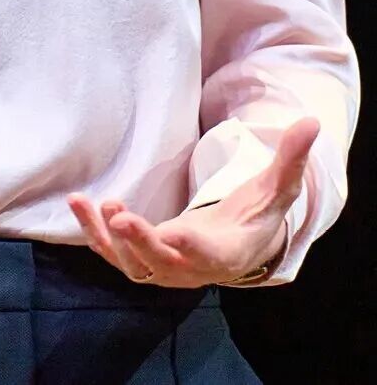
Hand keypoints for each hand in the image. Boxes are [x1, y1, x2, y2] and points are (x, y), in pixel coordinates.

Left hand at [66, 115, 317, 286]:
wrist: (238, 247)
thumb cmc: (257, 213)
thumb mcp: (277, 187)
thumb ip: (289, 158)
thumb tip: (311, 121)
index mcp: (226, 252)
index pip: (208, 255)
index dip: (192, 248)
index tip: (176, 233)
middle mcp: (191, 268)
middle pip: (162, 265)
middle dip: (140, 242)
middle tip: (119, 214)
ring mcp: (163, 268)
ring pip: (130, 264)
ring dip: (107, 238)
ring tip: (88, 204)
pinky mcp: (141, 258)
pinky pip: (114, 252)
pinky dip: (94, 234)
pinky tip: (77, 204)